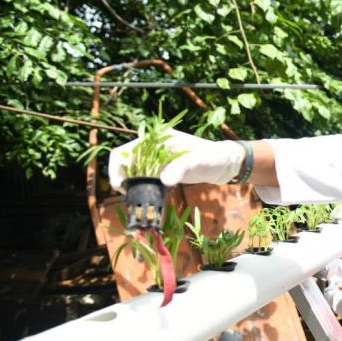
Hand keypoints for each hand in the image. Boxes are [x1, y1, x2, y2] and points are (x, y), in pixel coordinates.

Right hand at [108, 129, 244, 190]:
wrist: (225, 164)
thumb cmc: (213, 157)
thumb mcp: (199, 160)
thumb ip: (182, 167)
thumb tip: (163, 180)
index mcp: (156, 139)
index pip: (125, 150)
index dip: (117, 168)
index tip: (120, 186)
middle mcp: (153, 148)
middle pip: (125, 162)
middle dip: (121, 179)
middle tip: (129, 196)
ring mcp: (157, 160)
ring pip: (133, 173)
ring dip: (130, 186)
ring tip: (137, 200)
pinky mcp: (162, 171)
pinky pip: (144, 180)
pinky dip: (142, 190)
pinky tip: (148, 200)